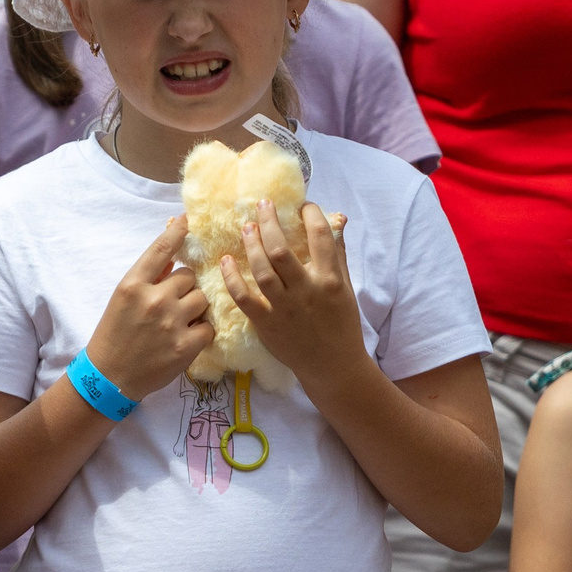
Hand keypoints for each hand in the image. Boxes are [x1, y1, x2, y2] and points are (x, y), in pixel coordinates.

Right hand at [83, 217, 214, 400]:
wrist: (110, 377)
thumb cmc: (114, 334)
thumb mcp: (122, 298)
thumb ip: (148, 276)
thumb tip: (172, 254)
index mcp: (132, 285)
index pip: (160, 249)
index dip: (176, 232)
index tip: (186, 220)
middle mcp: (153, 299)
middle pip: (189, 276)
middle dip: (184, 288)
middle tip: (172, 304)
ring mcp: (171, 323)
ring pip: (202, 299)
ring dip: (195, 308)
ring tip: (180, 321)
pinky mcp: (186, 346)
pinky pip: (208, 326)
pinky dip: (201, 331)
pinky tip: (186, 337)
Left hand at [218, 200, 365, 384]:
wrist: (333, 366)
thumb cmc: (341, 323)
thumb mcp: (346, 287)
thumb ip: (338, 253)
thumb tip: (337, 219)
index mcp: (330, 280)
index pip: (320, 236)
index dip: (310, 214)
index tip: (301, 206)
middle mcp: (306, 291)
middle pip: (281, 250)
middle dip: (269, 222)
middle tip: (262, 205)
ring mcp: (285, 308)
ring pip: (262, 270)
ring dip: (250, 245)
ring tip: (246, 227)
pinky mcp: (267, 324)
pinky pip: (244, 298)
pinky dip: (232, 278)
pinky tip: (225, 261)